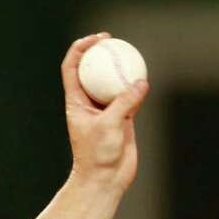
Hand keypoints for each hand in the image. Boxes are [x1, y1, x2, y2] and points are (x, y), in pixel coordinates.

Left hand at [61, 32, 149, 190]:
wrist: (105, 178)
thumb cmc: (98, 154)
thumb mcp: (109, 125)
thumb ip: (124, 102)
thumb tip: (141, 81)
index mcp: (76, 101)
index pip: (72, 68)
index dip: (79, 49)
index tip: (95, 39)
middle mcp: (88, 103)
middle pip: (90, 70)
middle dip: (99, 51)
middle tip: (113, 40)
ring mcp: (106, 109)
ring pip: (111, 81)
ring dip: (119, 67)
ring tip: (131, 53)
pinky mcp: (122, 117)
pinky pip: (130, 95)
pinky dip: (136, 85)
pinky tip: (145, 76)